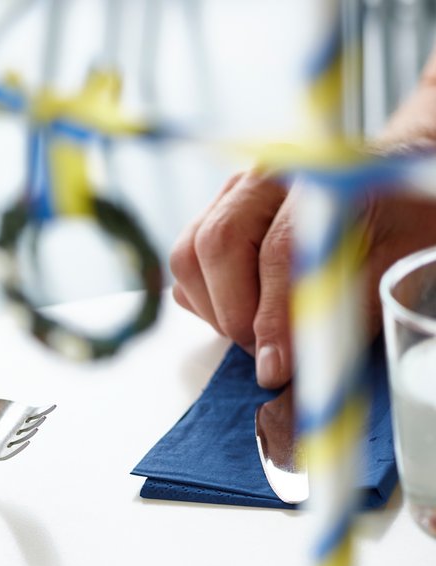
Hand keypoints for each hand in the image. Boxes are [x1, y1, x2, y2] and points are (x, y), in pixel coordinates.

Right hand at [171, 168, 435, 387]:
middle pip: (217, 244)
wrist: (393, 183)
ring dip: (214, 310)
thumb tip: (281, 365)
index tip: (275, 367)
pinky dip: (206, 301)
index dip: (274, 316)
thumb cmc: (402, 218)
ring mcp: (231, 195)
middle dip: (234, 313)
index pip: (281, 250)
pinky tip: (246, 308)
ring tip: (257, 332)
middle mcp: (264, 177)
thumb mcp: (395, 262)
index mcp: (317, 175)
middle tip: (264, 353)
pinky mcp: (211, 218)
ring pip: (188, 257)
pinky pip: (186, 266)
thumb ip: (343, 308)